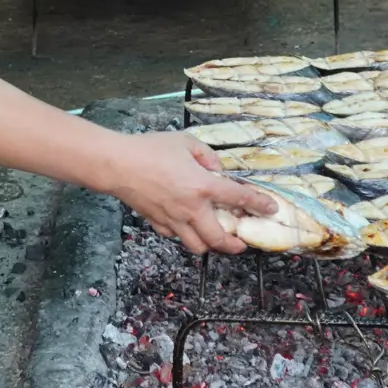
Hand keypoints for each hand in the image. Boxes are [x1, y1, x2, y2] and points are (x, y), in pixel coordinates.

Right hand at [102, 133, 279, 254]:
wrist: (117, 164)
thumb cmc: (150, 149)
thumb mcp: (185, 142)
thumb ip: (207, 156)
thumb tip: (217, 169)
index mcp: (202, 186)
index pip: (239, 198)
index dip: (259, 205)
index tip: (271, 209)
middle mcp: (191, 208)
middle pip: (218, 239)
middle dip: (235, 245)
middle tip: (242, 242)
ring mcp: (173, 219)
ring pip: (197, 246)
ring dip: (210, 244)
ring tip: (215, 237)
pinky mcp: (157, 223)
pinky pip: (175, 236)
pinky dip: (184, 234)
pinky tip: (185, 225)